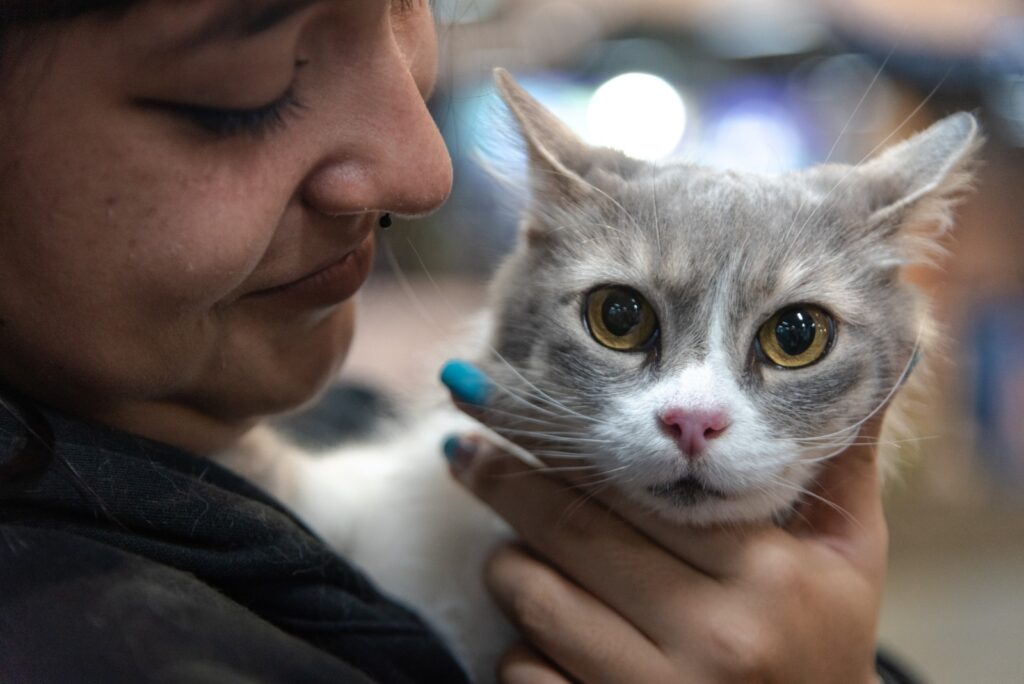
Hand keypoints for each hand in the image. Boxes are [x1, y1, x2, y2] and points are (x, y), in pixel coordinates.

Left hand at [440, 359, 886, 682]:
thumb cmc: (823, 640)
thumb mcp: (849, 557)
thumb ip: (842, 463)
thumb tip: (876, 365)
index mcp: (766, 578)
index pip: (633, 490)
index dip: (553, 450)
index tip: (492, 417)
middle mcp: (713, 639)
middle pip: (569, 537)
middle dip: (506, 487)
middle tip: (467, 456)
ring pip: (533, 601)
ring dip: (513, 568)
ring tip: (523, 553)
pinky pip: (521, 674)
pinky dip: (520, 648)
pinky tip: (547, 637)